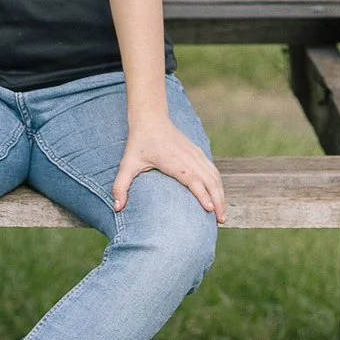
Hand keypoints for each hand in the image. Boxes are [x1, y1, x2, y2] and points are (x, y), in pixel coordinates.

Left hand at [113, 114, 227, 224]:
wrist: (150, 119)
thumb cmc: (138, 143)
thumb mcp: (127, 164)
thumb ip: (120, 186)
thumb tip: (117, 208)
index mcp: (174, 162)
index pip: (193, 179)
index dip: (203, 194)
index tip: (210, 209)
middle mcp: (189, 158)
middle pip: (210, 181)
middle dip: (218, 201)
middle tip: (220, 221)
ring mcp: (196, 154)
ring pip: (214, 176)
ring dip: (221, 195)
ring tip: (222, 214)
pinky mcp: (198, 152)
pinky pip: (213, 170)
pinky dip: (218, 184)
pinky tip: (219, 197)